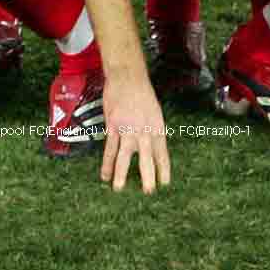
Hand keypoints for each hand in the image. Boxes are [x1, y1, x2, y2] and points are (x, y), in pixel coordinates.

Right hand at [98, 71, 170, 192]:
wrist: (127, 76)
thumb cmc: (142, 92)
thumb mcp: (155, 112)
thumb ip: (152, 130)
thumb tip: (151, 145)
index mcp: (157, 128)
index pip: (162, 154)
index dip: (163, 170)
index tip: (164, 184)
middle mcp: (144, 131)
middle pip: (146, 158)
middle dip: (148, 176)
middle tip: (148, 192)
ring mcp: (128, 129)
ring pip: (124, 156)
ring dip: (121, 174)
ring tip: (119, 189)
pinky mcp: (113, 125)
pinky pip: (109, 147)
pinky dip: (106, 162)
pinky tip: (104, 174)